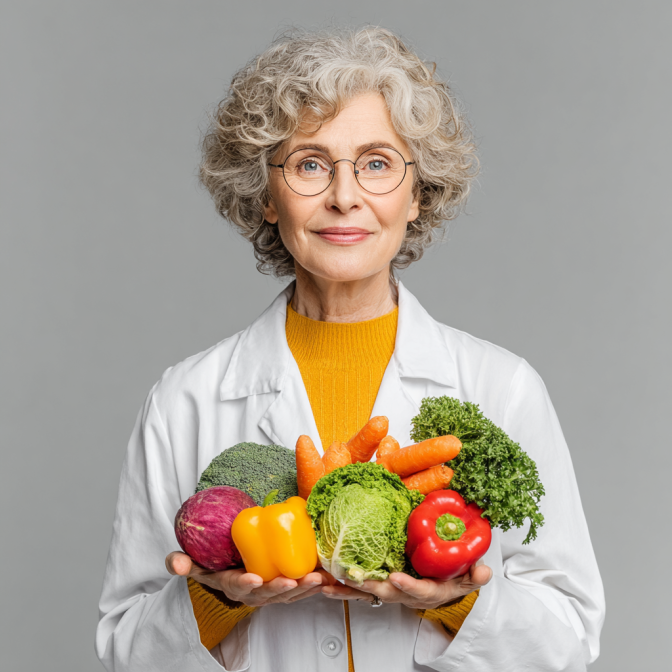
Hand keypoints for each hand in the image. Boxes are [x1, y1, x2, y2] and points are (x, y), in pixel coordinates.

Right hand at [166, 551, 336, 606]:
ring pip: (290, 594)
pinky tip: (328, 578)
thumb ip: (184, 564)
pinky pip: (302, 589)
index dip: (246, 584)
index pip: (239, 587)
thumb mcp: (197, 565)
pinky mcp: (287, 587)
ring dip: (305, 589)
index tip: (253, 579)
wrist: (232, 574)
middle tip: (295, 581)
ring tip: (318, 580)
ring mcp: (272, 592)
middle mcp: (255, 593)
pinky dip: (315, 586)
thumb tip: (174, 562)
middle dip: (283, 589)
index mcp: (234, 585)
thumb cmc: (218, 566)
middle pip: (270, 594)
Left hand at [321, 561, 491, 609]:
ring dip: (347, 590)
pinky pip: (357, 590)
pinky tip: (323, 583)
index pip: (419, 590)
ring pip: (366, 594)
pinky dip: (341, 587)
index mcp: (428, 591)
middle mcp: (406, 595)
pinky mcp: (378, 588)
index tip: (396, 578)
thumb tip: (484, 571)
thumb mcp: (467, 578)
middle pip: (386, 594)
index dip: (408, 586)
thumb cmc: (450, 579)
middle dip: (368, 588)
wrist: (440, 589)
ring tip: (328, 585)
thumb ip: (475, 575)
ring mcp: (390, 592)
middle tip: (353, 579)